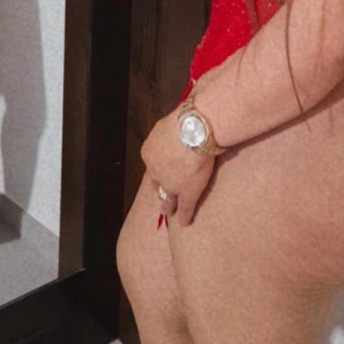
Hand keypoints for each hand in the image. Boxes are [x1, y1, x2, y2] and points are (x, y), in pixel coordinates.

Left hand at [141, 111, 216, 227]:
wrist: (194, 129)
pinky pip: (185, 208)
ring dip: (168, 206)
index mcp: (149, 152)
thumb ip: (168, 131)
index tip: (162, 172)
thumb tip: (174, 128)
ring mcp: (170, 184)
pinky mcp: (187, 192)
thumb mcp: (169, 124)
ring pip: (167, 199)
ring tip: (169, 212)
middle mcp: (156, 170)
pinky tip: (185, 222)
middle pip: (156, 183)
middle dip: (159, 188)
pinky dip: (185, 216)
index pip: (153, 164)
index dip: (159, 169)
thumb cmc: (184, 120)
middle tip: (162, 194)